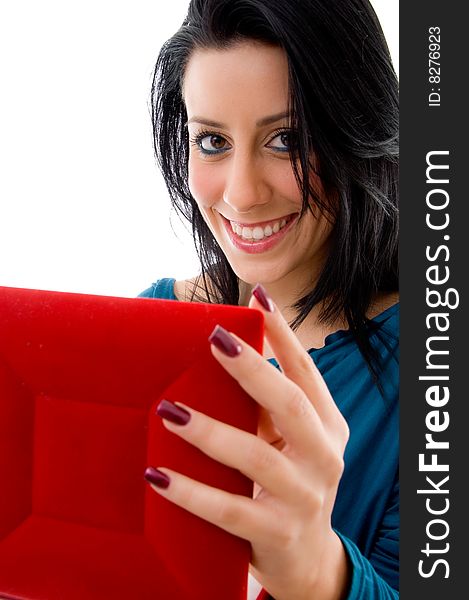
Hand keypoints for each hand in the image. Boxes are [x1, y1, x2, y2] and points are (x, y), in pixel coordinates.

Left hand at [145, 285, 349, 599]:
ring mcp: (304, 496)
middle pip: (290, 404)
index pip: (307, 372)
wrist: (307, 559)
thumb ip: (267, 408)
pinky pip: (229, 509)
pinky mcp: (278, 532)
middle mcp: (324, 456)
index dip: (284, 334)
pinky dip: (192, 491)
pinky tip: (158, 475)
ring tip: (169, 410)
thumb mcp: (291, 443)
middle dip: (252, 369)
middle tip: (215, 339)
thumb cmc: (290, 484)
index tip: (259, 298)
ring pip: (256, 456)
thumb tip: (223, 355)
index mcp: (329, 426)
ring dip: (209, 430)